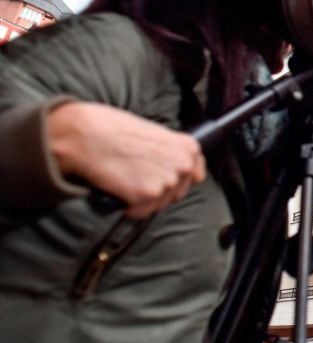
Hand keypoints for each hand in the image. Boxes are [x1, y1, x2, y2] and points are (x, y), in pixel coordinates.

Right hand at [48, 102, 205, 217]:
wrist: (87, 134)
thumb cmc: (114, 130)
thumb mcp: (154, 135)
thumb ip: (170, 152)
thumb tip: (173, 170)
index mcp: (188, 148)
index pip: (195, 175)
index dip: (177, 179)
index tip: (162, 177)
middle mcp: (183, 165)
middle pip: (176, 193)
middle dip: (158, 191)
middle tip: (135, 177)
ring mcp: (166, 181)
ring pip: (158, 205)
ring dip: (142, 200)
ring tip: (124, 179)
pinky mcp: (147, 195)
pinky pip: (140, 212)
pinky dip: (128, 206)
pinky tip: (118, 189)